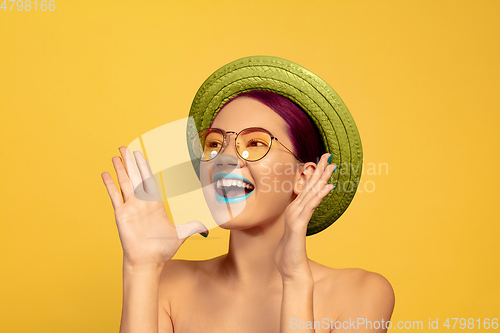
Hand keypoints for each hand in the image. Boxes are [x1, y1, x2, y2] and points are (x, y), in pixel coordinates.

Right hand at [101, 147, 207, 267]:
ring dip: (120, 169)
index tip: (140, 153)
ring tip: (116, 155)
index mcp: (154, 203)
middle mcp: (141, 202)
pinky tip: (105, 173)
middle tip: (125, 146)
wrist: (148, 261)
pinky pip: (114, 196)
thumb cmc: (163, 249)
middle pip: (135, 176)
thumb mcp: (181, 234)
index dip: (144, 166)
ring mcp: (130, 207)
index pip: (148, 179)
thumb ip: (193, 226)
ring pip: (124, 182)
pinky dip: (109, 185)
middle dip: (130, 161)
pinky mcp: (121, 214)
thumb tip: (209, 225)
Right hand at [274, 153, 335, 281]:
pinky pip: (310, 207)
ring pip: (310, 193)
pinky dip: (319, 195)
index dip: (316, 175)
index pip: (307, 189)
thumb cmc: (292, 254)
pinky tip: (328, 187)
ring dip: (321, 178)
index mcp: (295, 211)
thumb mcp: (296, 235)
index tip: (324, 162)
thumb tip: (302, 216)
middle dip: (319, 169)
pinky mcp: (298, 225)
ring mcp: (295, 216)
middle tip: (329, 154)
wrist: (290, 269)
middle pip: (309, 186)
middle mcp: (295, 210)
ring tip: (331, 165)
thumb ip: (298, 223)